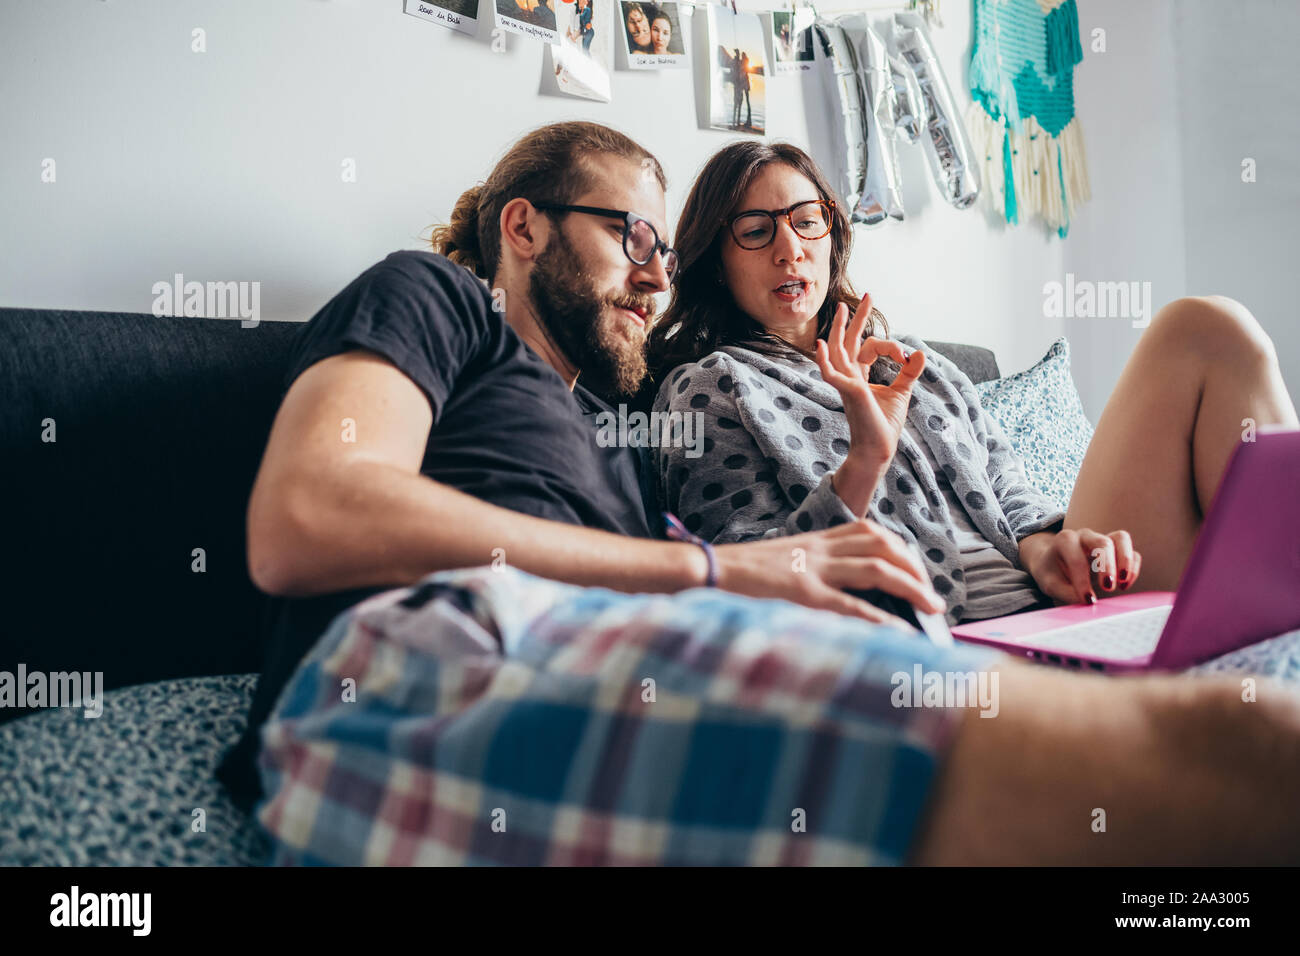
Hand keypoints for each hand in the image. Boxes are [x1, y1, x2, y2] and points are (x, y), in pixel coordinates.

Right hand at [713, 517, 945, 627]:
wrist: (708, 569)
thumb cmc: (740, 573)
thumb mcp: (782, 561)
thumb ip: (810, 567)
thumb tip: (837, 588)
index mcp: (815, 540)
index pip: (870, 532)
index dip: (900, 549)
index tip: (915, 569)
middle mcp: (820, 549)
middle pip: (883, 546)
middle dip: (915, 568)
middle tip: (932, 594)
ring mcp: (813, 570)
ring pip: (877, 570)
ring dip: (911, 588)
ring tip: (932, 608)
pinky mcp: (803, 594)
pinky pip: (851, 606)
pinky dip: (881, 619)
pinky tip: (900, 632)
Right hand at [814, 292, 924, 514]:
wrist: (878, 449)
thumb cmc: (884, 425)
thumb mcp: (901, 393)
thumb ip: (908, 372)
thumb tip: (920, 352)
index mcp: (859, 377)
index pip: (868, 349)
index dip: (889, 346)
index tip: (905, 355)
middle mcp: (850, 377)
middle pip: (848, 342)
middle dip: (858, 319)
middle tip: (868, 296)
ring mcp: (846, 384)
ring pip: (838, 351)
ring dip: (840, 330)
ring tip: (843, 308)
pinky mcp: (848, 392)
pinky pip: (831, 373)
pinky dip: (824, 359)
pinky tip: (821, 344)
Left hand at [1019, 529, 1142, 604]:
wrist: (1053, 561)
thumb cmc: (1052, 572)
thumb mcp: (1051, 584)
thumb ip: (1066, 592)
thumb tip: (1088, 603)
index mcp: (1065, 541)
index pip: (1076, 558)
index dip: (1082, 580)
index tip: (1088, 600)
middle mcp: (1085, 536)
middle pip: (1103, 543)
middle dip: (1108, 566)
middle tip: (1108, 588)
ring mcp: (1102, 539)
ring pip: (1121, 538)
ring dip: (1125, 561)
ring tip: (1122, 582)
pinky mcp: (1116, 548)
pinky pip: (1132, 552)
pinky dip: (1133, 568)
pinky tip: (1124, 585)